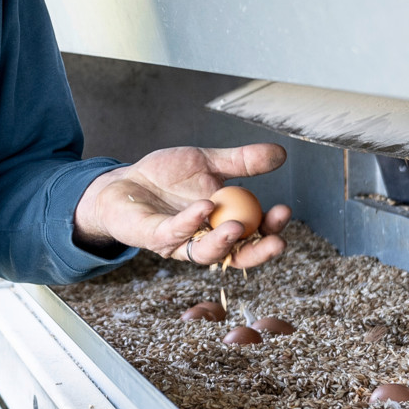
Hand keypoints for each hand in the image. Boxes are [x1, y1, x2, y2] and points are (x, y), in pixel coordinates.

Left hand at [73, 144, 292, 267]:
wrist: (124, 181)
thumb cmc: (165, 178)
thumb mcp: (208, 162)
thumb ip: (242, 161)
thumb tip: (280, 153)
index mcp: (220, 225)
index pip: (251, 235)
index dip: (270, 229)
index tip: (284, 212)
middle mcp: (202, 240)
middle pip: (235, 254)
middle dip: (258, 250)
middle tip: (277, 240)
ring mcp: (179, 242)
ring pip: (205, 254)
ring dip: (224, 243)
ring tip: (239, 227)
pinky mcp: (152, 236)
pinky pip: (173, 234)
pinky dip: (189, 222)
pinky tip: (204, 208)